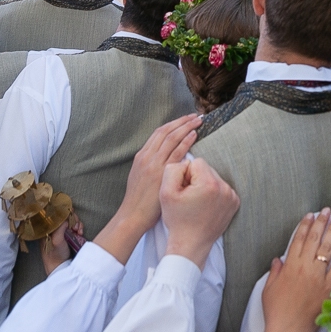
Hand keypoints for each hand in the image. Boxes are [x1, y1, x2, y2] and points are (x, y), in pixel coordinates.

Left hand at [40, 216, 82, 275]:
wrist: (60, 267)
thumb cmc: (55, 255)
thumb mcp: (56, 240)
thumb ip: (60, 227)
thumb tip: (67, 218)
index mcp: (47, 228)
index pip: (56, 214)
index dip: (64, 214)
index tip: (70, 219)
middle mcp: (54, 228)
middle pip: (65, 216)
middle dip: (73, 219)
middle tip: (75, 227)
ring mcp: (62, 231)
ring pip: (71, 220)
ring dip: (77, 224)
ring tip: (78, 231)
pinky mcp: (69, 235)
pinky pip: (75, 226)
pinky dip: (79, 227)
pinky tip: (80, 233)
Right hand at [115, 114, 201, 233]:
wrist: (133, 215)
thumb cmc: (140, 200)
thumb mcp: (140, 176)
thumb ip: (151, 164)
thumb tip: (165, 155)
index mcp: (141, 156)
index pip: (159, 132)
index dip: (173, 123)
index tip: (185, 119)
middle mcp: (146, 157)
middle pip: (166, 131)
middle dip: (182, 121)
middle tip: (195, 116)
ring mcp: (153, 164)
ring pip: (171, 138)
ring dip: (186, 127)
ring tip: (198, 122)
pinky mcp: (161, 172)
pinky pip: (176, 152)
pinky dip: (186, 141)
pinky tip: (194, 135)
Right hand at [161, 158, 239, 268]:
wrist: (190, 244)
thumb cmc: (177, 220)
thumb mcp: (165, 192)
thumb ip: (174, 169)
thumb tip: (186, 162)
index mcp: (209, 184)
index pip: (196, 161)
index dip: (185, 174)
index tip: (183, 190)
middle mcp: (225, 188)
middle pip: (207, 169)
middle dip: (196, 179)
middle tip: (189, 198)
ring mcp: (232, 196)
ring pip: (214, 177)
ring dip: (205, 185)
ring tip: (197, 202)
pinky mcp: (235, 202)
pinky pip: (222, 188)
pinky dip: (213, 193)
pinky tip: (205, 206)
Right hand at [262, 210, 330, 331]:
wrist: (289, 329)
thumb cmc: (277, 311)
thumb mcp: (269, 288)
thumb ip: (275, 271)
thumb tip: (278, 259)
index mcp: (290, 266)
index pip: (299, 239)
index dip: (305, 225)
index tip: (310, 214)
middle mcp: (305, 267)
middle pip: (315, 239)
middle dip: (321, 222)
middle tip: (327, 210)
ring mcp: (318, 277)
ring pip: (327, 249)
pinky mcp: (329, 287)